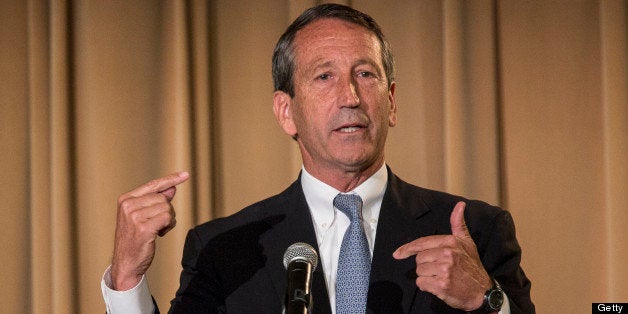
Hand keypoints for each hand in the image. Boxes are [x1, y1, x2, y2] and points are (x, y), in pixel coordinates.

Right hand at [110, 171, 189, 290]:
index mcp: (126, 200)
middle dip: (167, 211)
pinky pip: (167, 218)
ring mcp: (134, 216)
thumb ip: (156, 201)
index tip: (185, 175)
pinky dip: (168, 226)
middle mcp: (128, 205)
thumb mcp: (143, 217)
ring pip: (167, 208)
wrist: (126, 263)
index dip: (171, 179)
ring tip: (157, 230)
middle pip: (163, 198)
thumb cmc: (135, 240)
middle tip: (158, 225)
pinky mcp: (143, 227)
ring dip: (168, 220)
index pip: (153, 185)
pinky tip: (159, 234)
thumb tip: (171, 188)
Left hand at [392, 201, 491, 310]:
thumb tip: (460, 204)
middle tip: (439, 269)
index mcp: (451, 242)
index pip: (422, 243)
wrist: (482, 291)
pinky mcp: (441, 285)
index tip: (397, 254)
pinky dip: (426, 286)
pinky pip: (421, 283)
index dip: (407, 249)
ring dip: (426, 276)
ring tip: (440, 277)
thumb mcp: (467, 242)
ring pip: (419, 271)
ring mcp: (444, 270)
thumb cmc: (472, 266)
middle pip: (419, 258)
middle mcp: (447, 254)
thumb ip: (458, 224)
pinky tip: (438, 286)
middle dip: (425, 265)